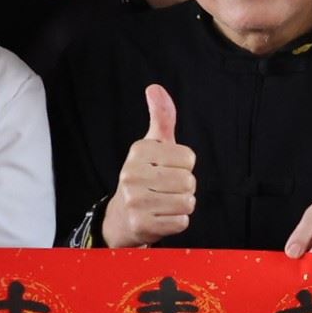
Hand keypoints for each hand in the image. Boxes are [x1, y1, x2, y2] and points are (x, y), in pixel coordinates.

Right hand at [104, 85, 195, 247]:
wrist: (122, 216)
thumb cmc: (145, 176)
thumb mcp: (153, 145)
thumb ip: (161, 117)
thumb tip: (155, 88)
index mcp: (138, 151)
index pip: (189, 157)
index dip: (184, 165)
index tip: (166, 168)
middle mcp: (132, 174)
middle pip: (189, 181)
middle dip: (184, 187)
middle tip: (166, 189)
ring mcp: (135, 201)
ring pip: (187, 202)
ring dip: (182, 205)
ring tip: (164, 202)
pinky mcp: (142, 225)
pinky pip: (181, 222)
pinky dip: (177, 222)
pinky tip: (161, 217)